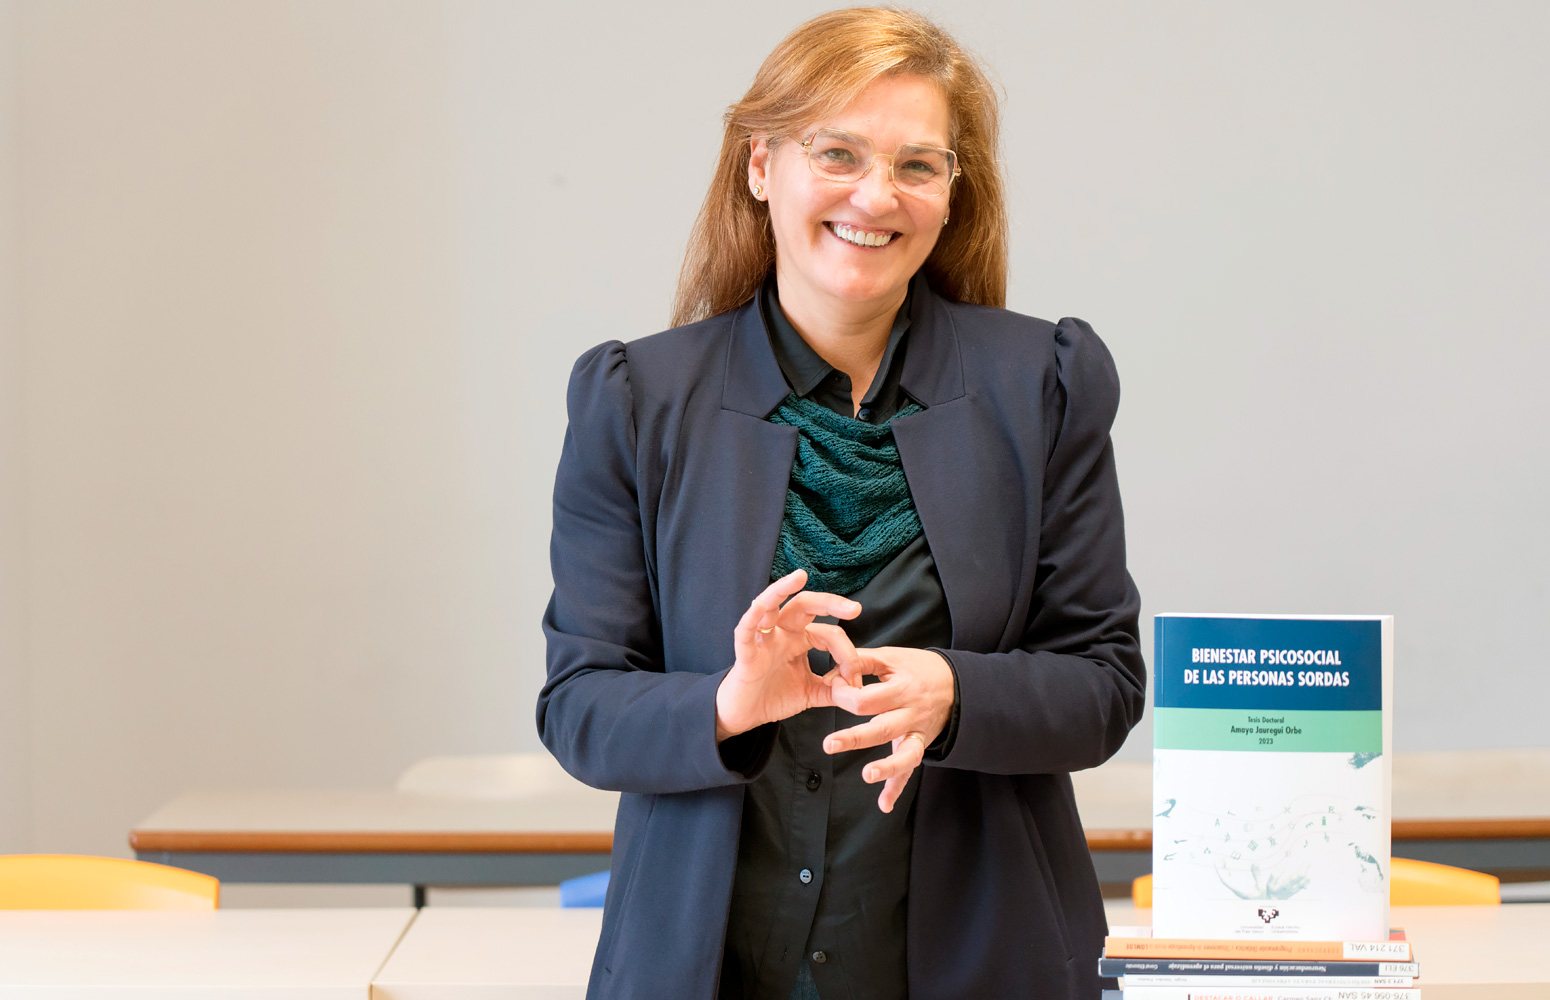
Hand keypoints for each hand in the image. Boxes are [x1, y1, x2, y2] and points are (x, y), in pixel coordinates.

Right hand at [715, 569, 862, 741]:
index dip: (848, 654)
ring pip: (771, 606)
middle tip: (856, 609)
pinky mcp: (745, 653)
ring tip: (799, 576)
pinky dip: (752, 616)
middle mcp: (782, 634)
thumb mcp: (811, 693)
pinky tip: (760, 605)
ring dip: (782, 589)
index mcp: (799, 640)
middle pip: (805, 606)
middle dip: (830, 602)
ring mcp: (762, 641)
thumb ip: (835, 690)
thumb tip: (858, 688)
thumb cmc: (774, 697)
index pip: (829, 634)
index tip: (856, 680)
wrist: (745, 714)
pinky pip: (746, 630)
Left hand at [823, 646, 954, 812]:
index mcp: (902, 689)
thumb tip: (831, 675)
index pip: (868, 698)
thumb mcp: (891, 657)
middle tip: (829, 744)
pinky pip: (910, 770)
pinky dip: (897, 788)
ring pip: (904, 754)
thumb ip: (861, 662)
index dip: (845, 695)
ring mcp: (918, 733)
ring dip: (886, 768)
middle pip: (882, 728)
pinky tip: (885, 805)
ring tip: (867, 775)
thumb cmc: (917, 669)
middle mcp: (911, 714)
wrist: (956, 684)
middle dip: (855, 737)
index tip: (834, 688)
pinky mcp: (920, 746)